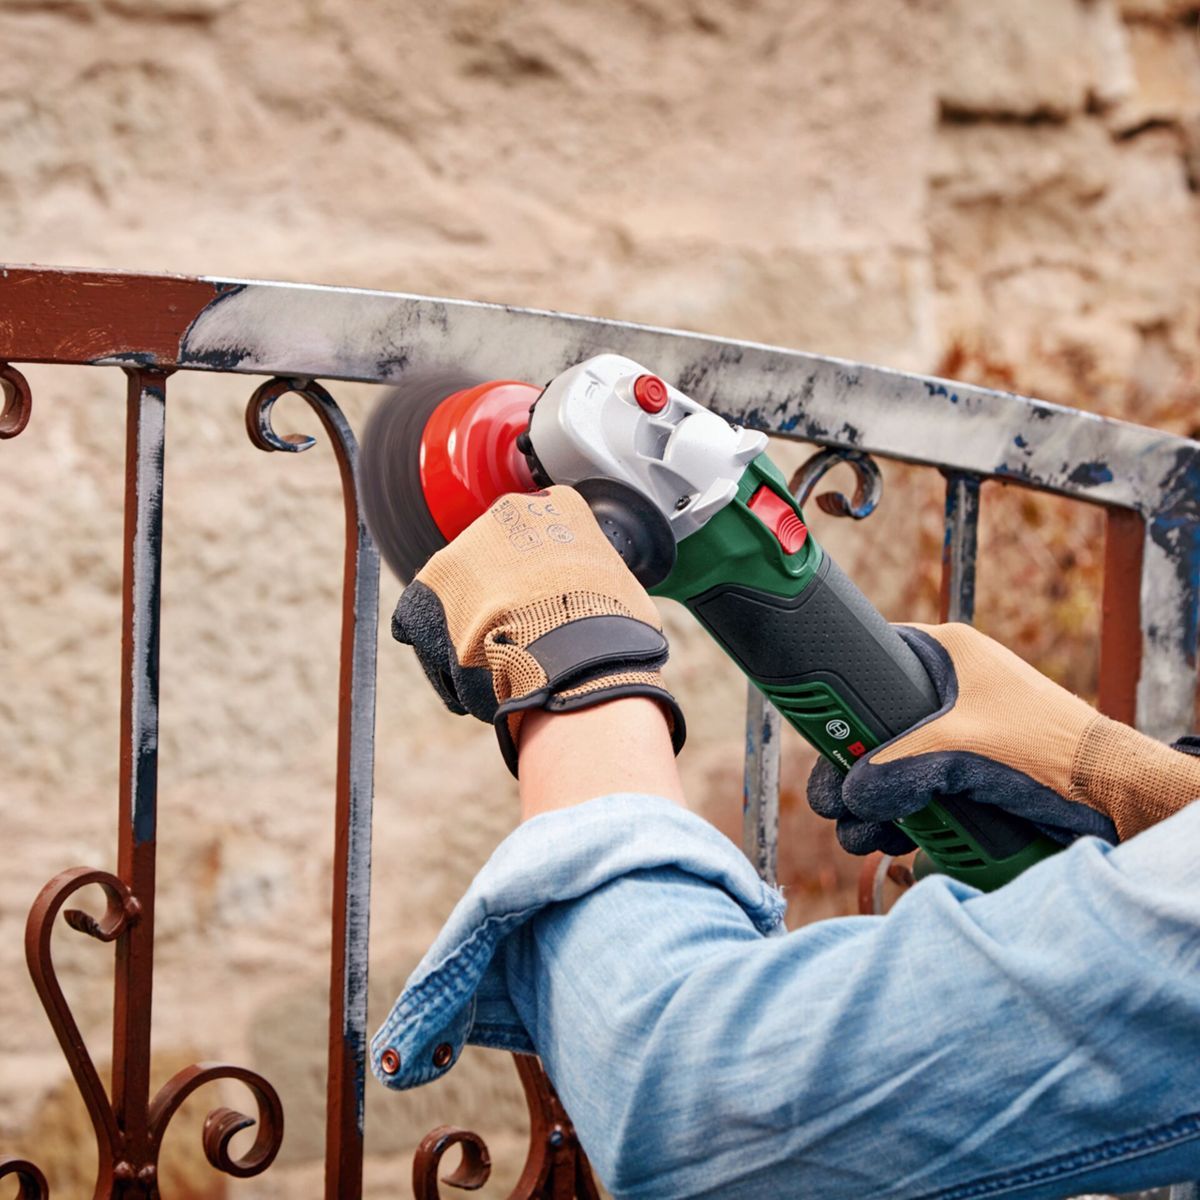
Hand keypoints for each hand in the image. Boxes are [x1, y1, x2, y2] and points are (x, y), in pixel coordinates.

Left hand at [391, 485, 684, 774]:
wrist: (571, 652)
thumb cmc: (609, 626)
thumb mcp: (625, 590)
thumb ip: (605, 585)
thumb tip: (609, 607)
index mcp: (560, 506)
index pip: (548, 531)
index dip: (549, 575)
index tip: (554, 601)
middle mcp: (509, 512)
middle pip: (500, 556)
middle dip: (508, 594)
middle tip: (527, 634)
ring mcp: (467, 544)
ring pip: (467, 589)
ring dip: (477, 622)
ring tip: (502, 659)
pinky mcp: (432, 582)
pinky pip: (431, 621)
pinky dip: (447, 650)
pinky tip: (473, 671)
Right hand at [807, 622, 1199, 854]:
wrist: (1114, 801)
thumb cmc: (1054, 751)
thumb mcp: (963, 750)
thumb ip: (901, 768)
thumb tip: (851, 796)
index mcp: (946, 656)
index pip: (869, 658)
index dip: (837, 690)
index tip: (813, 722)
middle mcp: (946, 690)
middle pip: (871, 725)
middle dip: (850, 769)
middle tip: (834, 799)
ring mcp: (955, 734)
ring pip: (889, 764)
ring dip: (869, 802)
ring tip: (860, 832)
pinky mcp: (964, 772)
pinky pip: (914, 789)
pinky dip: (898, 815)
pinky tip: (887, 838)